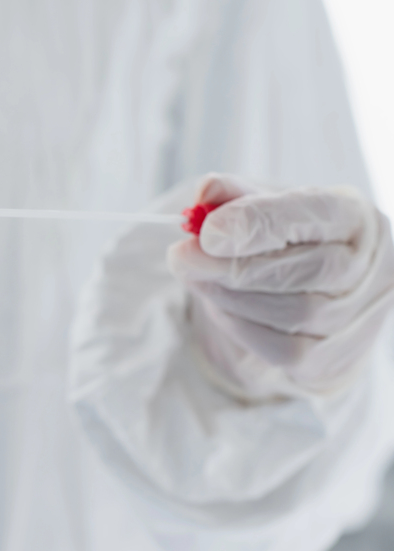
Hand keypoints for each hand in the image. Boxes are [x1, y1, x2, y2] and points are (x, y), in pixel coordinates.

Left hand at [168, 174, 393, 396]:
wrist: (320, 297)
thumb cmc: (292, 242)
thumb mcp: (266, 209)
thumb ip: (236, 196)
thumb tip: (205, 191)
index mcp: (354, 218)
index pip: (311, 215)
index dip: (256, 223)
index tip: (208, 230)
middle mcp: (369, 268)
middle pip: (299, 271)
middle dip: (230, 265)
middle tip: (181, 256)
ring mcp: (358, 317)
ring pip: (289, 313)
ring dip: (228, 295)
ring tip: (196, 277)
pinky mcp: (333, 359)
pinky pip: (280, 348)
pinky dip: (239, 325)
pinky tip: (219, 305)